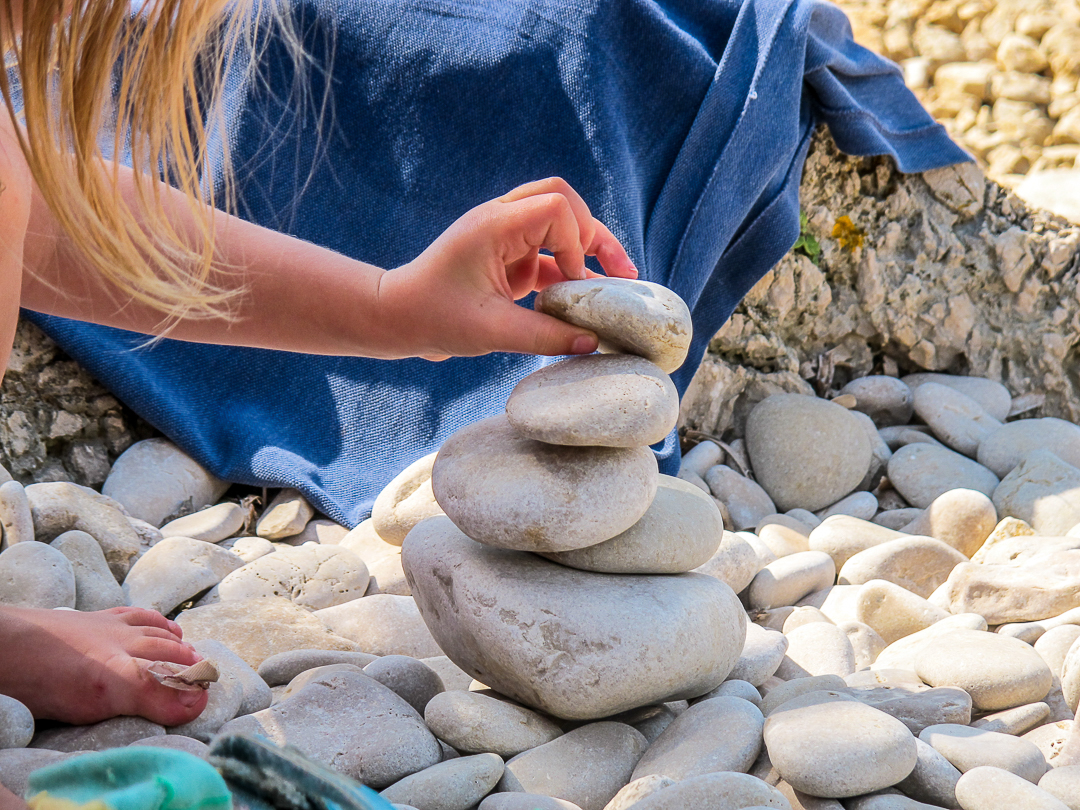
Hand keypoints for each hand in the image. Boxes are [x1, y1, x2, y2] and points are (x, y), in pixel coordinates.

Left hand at [377, 178, 636, 359]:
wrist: (395, 318)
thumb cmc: (433, 318)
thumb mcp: (492, 331)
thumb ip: (545, 336)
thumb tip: (593, 342)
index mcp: (495, 225)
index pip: (556, 208)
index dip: (575, 243)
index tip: (572, 284)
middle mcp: (501, 219)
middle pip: (563, 199)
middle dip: (593, 233)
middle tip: (618, 271)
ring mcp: (504, 235)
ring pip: (559, 221)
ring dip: (587, 247)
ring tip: (619, 277)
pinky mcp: (506, 256)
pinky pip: (547, 252)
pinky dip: (568, 270)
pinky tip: (585, 297)